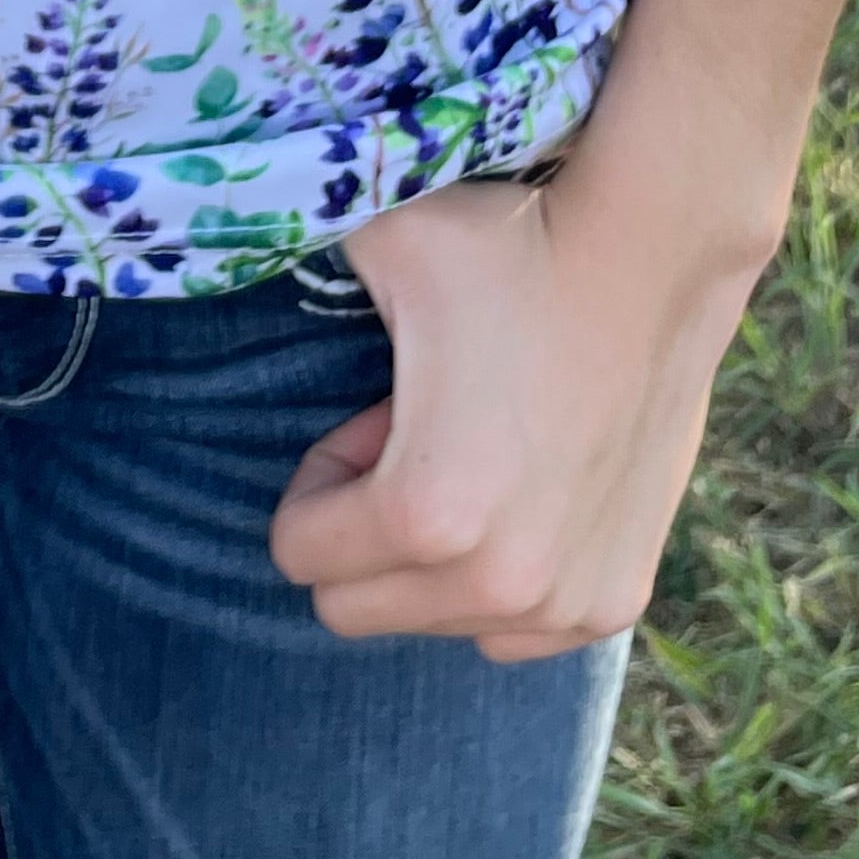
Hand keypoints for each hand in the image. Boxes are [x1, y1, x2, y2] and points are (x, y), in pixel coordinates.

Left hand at [268, 155, 763, 660]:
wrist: (653, 257)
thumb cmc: (508, 246)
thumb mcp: (378, 241)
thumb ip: (282, 244)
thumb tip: (206, 226)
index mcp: (424, 515)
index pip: (297, 556)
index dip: (321, 476)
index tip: (372, 414)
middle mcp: (498, 585)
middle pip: (356, 608)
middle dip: (365, 529)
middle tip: (417, 436)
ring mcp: (564, 604)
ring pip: (436, 625)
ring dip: (435, 556)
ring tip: (480, 452)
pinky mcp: (614, 602)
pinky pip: (515, 632)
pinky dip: (502, 579)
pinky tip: (529, 488)